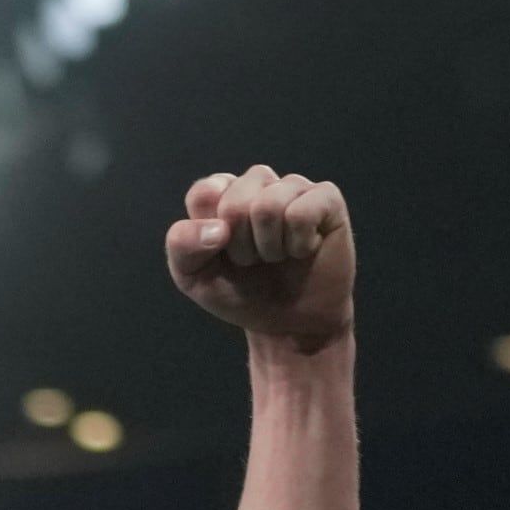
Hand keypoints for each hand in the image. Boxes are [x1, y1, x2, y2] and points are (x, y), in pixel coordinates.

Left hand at [166, 166, 353, 347]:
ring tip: (278, 256)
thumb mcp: (193, 277)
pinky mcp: (327, 198)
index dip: (208, 236)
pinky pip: (303, 211)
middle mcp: (258, 183)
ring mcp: (293, 187)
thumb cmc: (241, 294)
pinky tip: (304, 250)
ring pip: (269, 205)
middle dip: (241, 247)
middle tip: (254, 260)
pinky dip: (299, 244)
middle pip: (235, 202)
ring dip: (270, 247)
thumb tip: (218, 228)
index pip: (204, 193)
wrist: (288, 326)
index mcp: (222, 194)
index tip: (221, 253)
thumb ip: (183, 245)